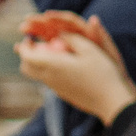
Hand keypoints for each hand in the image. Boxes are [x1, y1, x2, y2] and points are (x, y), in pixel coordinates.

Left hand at [17, 17, 135, 122]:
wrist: (110, 101)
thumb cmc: (102, 73)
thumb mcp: (90, 49)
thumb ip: (72, 39)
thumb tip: (60, 34)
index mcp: (54, 66)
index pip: (27, 56)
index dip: (25, 46)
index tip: (29, 37)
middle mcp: (50, 79)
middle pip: (26, 68)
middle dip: (26, 56)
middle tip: (36, 45)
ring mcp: (56, 89)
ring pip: (36, 75)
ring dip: (37, 63)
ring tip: (50, 52)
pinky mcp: (63, 94)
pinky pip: (48, 81)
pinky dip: (48, 71)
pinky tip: (63, 65)